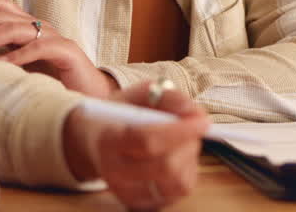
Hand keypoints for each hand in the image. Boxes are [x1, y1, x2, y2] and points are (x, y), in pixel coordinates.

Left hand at [0, 0, 116, 97]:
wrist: (91, 97)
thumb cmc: (52, 84)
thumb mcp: (19, 68)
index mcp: (29, 26)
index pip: (1, 3)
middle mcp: (41, 26)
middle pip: (1, 14)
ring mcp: (55, 38)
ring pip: (16, 28)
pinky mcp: (67, 52)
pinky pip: (39, 48)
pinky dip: (16, 55)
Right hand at [64, 81, 208, 209]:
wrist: (92, 143)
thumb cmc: (120, 115)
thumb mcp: (138, 94)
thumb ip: (167, 97)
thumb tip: (193, 112)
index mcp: (110, 140)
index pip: (148, 141)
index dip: (180, 131)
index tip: (203, 120)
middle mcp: (115, 172)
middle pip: (165, 166)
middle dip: (189, 143)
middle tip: (194, 127)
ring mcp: (128, 192)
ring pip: (176, 183)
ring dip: (190, 158)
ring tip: (183, 141)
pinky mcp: (143, 203)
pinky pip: (178, 192)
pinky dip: (187, 171)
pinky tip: (179, 156)